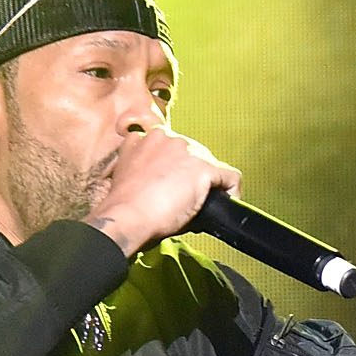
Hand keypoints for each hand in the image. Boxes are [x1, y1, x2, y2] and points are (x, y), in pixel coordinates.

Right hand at [86, 128, 241, 254]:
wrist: (126, 218)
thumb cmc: (123, 206)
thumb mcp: (128, 175)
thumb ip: (146, 168)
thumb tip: (164, 183)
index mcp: (145, 138)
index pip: (173, 148)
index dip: (177, 168)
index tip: (175, 183)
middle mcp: (166, 137)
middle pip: (194, 154)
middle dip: (192, 176)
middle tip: (185, 199)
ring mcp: (186, 150)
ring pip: (211, 164)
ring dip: (208, 184)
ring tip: (198, 205)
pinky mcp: (203, 167)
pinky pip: (231, 177)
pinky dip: (232, 192)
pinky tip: (223, 204)